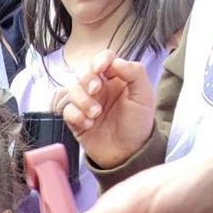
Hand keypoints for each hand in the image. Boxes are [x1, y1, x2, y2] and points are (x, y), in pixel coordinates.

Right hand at [62, 50, 155, 169]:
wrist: (127, 153)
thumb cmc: (137, 124)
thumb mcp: (144, 96)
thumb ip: (135, 73)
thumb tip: (116, 61)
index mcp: (116, 78)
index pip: (103, 59)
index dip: (99, 60)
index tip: (101, 69)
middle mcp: (99, 88)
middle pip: (83, 71)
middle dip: (86, 78)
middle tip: (96, 90)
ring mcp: (86, 104)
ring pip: (73, 90)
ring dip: (83, 101)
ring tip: (96, 115)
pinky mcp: (76, 120)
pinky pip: (67, 111)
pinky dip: (77, 116)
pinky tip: (89, 125)